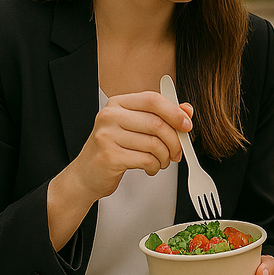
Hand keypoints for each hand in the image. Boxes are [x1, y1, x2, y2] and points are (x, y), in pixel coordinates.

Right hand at [47, 91, 192, 250]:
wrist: (86, 174)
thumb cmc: (113, 149)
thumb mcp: (136, 128)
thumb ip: (161, 117)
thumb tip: (187, 110)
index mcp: (118, 103)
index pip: (153, 100)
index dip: (175, 112)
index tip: (187, 125)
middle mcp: (110, 116)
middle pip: (156, 123)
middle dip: (174, 141)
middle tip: (177, 152)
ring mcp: (107, 135)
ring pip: (153, 144)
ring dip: (165, 157)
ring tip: (162, 161)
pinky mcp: (109, 156)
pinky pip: (146, 159)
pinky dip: (155, 166)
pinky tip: (151, 168)